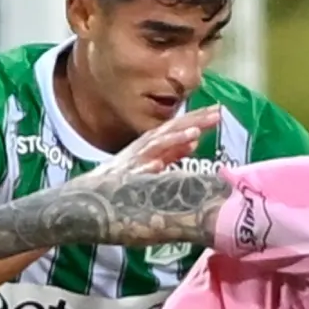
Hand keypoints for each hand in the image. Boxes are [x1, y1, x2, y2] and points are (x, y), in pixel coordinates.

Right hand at [91, 105, 222, 177]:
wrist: (89, 197)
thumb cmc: (123, 181)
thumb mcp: (152, 162)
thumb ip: (172, 153)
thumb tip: (194, 142)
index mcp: (151, 144)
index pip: (177, 127)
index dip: (197, 118)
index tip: (219, 111)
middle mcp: (142, 149)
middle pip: (169, 131)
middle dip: (192, 122)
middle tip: (216, 114)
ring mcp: (131, 163)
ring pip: (153, 148)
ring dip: (173, 140)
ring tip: (194, 134)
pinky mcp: (121, 181)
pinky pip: (133, 175)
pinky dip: (145, 170)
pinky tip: (156, 166)